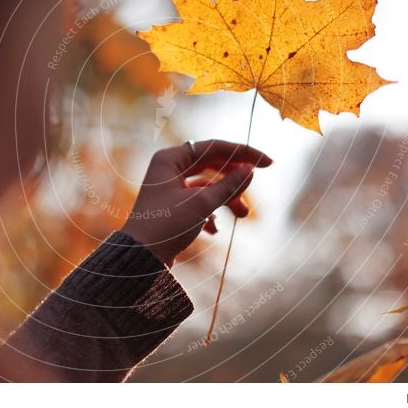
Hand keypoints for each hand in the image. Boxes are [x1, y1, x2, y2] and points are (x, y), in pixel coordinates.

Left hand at [121, 139, 271, 265]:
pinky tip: (214, 230)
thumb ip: (228, 185)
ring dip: (227, 199)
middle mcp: (169, 169)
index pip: (215, 147)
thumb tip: (250, 170)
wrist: (140, 259)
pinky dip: (211, 213)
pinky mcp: (172, 208)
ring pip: (208, 186)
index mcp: (171, 159)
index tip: (268, 163)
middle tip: (254, 192)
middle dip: (234, 181)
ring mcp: (169, 188)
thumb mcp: (201, 204)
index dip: (244, 153)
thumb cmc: (166, 226)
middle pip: (212, 166)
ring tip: (242, 216)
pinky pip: (199, 202)